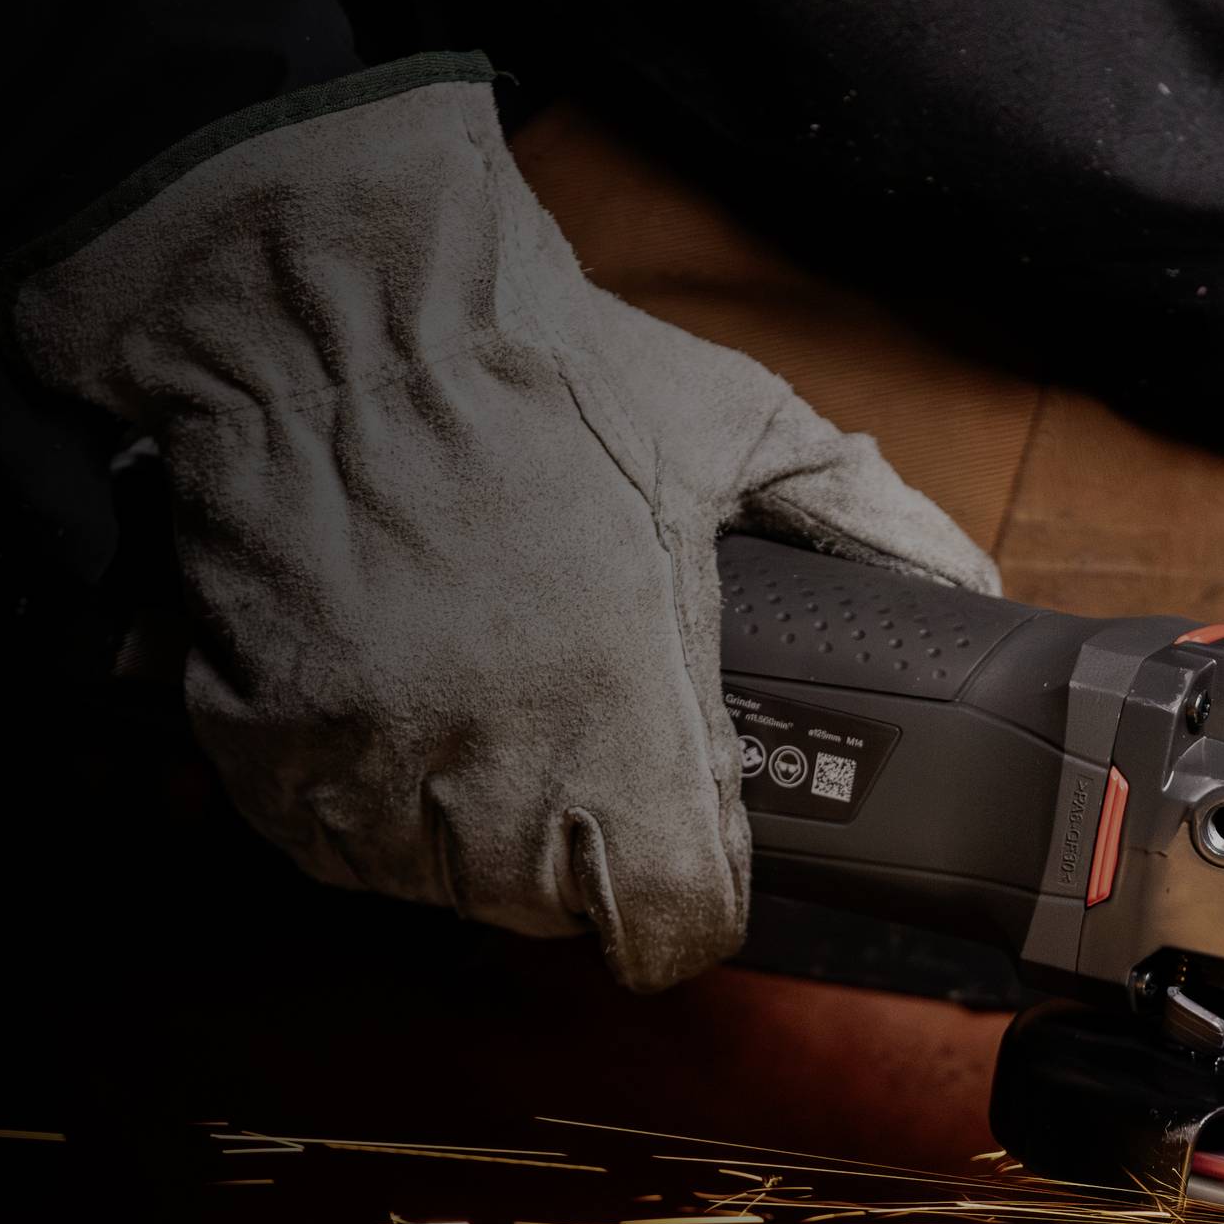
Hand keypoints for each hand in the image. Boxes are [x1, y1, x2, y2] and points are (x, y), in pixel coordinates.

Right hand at [9, 57, 995, 990]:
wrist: (328, 301)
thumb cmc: (535, 364)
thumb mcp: (739, 426)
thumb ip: (871, 517)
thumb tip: (966, 586)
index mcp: (624, 709)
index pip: (668, 921)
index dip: (689, 913)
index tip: (690, 885)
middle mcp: (492, 757)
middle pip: (550, 911)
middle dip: (580, 863)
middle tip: (586, 771)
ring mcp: (365, 755)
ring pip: (436, 883)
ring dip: (468, 839)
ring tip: (489, 733)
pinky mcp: (258, 737)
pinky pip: (323, 839)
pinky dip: (361, 808)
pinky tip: (396, 722)